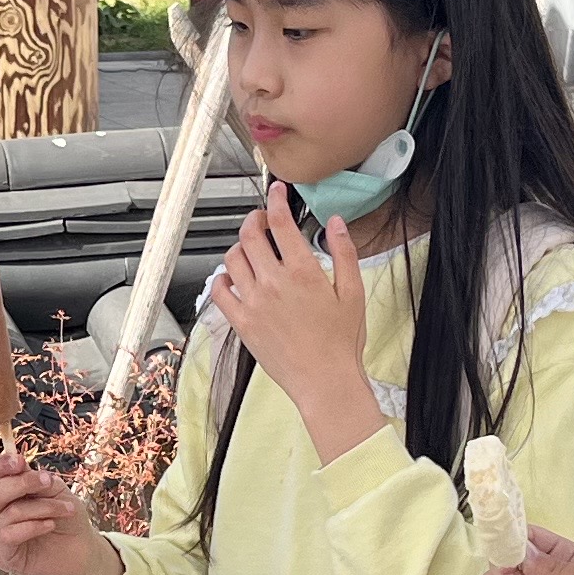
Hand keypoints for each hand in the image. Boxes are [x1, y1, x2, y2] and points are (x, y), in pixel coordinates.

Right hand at [0, 456, 120, 574]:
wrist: (79, 550)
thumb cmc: (64, 517)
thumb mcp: (54, 491)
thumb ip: (35, 478)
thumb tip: (19, 464)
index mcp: (1, 492)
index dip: (2, 465)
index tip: (19, 461)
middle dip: (24, 483)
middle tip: (49, 482)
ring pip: (10, 512)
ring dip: (43, 508)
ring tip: (65, 509)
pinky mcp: (0, 555)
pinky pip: (8, 535)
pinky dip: (33, 527)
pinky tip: (49, 525)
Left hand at [202, 187, 377, 455]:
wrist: (325, 382)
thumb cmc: (342, 341)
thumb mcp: (353, 293)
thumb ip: (345, 253)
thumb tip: (336, 222)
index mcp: (302, 272)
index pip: (280, 223)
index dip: (276, 201)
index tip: (277, 192)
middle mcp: (272, 283)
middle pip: (250, 235)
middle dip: (254, 219)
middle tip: (261, 219)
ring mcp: (253, 303)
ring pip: (232, 259)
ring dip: (240, 247)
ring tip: (251, 249)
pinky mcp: (242, 323)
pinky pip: (220, 292)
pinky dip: (222, 279)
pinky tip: (232, 278)